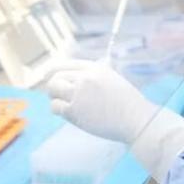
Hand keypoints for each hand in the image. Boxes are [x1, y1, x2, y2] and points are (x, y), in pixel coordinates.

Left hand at [46, 59, 183, 180]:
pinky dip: (57, 109)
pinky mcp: (75, 111)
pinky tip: (67, 113)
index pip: (67, 64)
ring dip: (54, 97)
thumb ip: (94, 77)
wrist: (136, 119)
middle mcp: (85, 78)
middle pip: (57, 76)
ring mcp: (79, 93)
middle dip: (54, 86)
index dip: (55, 70)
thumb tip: (75, 80)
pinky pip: (56, 106)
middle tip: (56, 95)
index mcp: (96, 69)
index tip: (47, 76)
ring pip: (53, 89)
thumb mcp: (112, 80)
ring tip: (62, 105)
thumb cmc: (128, 104)